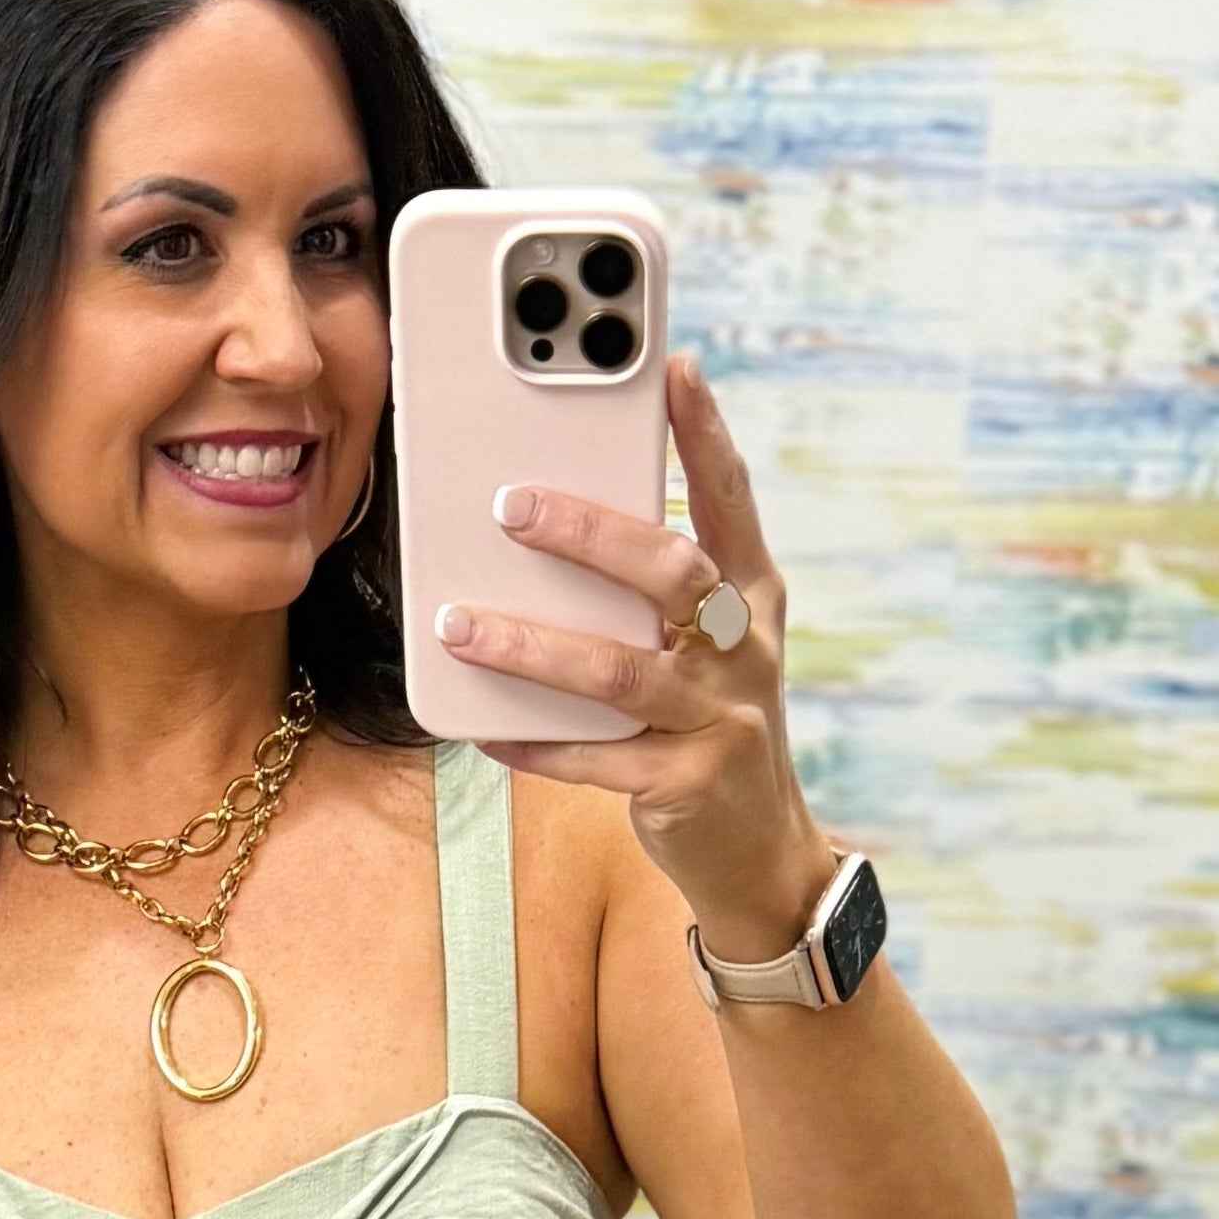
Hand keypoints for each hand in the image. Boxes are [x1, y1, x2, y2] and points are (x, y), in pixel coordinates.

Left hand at [432, 351, 839, 965]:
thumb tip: (553, 518)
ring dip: (532, 645)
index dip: (704, 434)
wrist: (757, 851)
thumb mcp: (700, 648)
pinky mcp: (685, 786)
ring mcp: (721, 720)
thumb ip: (649, 593)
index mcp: (751, 598)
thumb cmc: (707, 725)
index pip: (731, 500)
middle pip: (672, 573)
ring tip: (461, 625)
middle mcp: (744, 650)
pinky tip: (484, 726)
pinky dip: (536, 742)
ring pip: (620, 670)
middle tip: (511, 504)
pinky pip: (597, 757)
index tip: (671, 367)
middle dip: (590, 534)